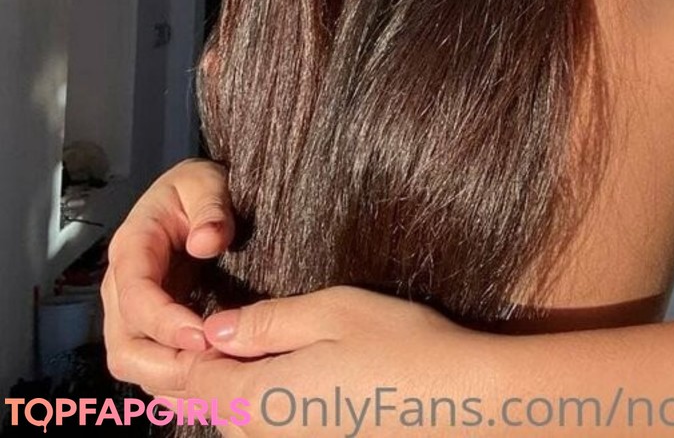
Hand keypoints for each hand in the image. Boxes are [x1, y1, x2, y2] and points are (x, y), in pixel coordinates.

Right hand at [101, 157, 235, 379]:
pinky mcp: (147, 330)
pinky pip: (150, 369)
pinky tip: (210, 388)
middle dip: (166, 365)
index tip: (202, 337)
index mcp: (132, 249)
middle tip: (214, 370)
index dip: (165, 323)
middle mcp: (122, 288)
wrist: (192, 195)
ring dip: (171, 381)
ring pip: (134, 365)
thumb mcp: (205, 182)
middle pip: (125, 346)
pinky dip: (174, 385)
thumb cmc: (196, 189)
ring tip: (217, 382)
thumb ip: (210, 208)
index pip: (136, 298)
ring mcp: (131, 313)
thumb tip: (206, 242)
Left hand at [127, 286, 501, 437]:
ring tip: (200, 330)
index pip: (182, 378)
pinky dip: (237, 389)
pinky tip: (250, 357)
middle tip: (168, 315)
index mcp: (256, 398)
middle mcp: (262, 432)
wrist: (459, 404)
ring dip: (205, 377)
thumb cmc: (402, 351)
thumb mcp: (331, 312)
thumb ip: (266, 320)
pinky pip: (255, 417)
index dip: (161, 346)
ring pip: (224, 411)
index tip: (151, 310)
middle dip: (174, 362)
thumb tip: (215, 326)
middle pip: (195, 401)